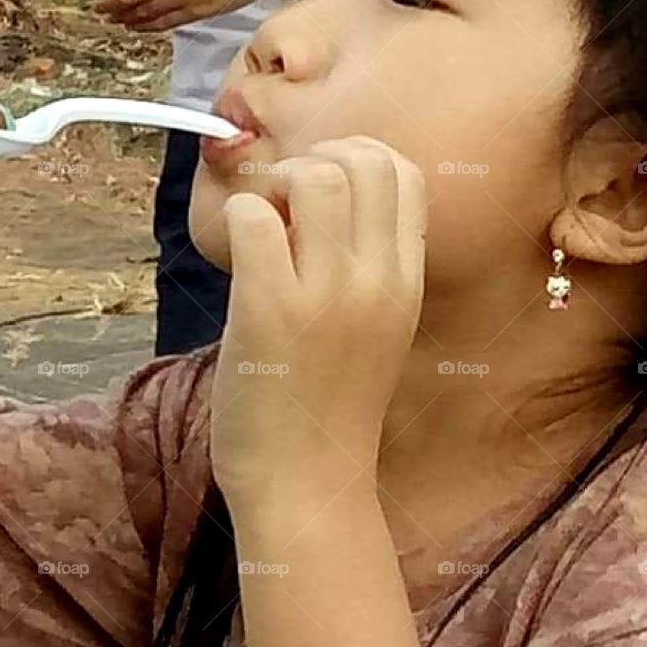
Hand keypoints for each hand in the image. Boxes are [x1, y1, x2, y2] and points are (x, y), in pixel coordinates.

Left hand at [210, 138, 425, 508]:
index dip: (357, 159)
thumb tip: (318, 200)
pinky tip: (239, 260)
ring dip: (274, 185)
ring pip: (312, 177)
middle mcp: (377, 281)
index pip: (405, 174)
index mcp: (407, 283)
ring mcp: (325, 295)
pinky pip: (252, 219)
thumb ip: (365, 268)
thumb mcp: (376, 330)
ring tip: (263, 229)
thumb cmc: (329, 409)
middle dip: (314, 161)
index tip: (321, 192)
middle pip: (363, 161)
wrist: (308, 487)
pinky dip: (239, 220)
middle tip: (285, 205)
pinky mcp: (269, 310)